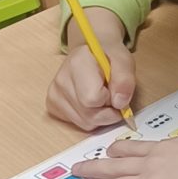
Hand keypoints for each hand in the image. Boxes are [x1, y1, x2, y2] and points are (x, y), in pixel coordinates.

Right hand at [46, 8, 135, 130]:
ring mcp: (54, 94)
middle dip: (107, 111)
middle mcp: (60, 80)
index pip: (93, 99)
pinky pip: (78, 123)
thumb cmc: (108, 57)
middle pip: (89, 115)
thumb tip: (119, 104)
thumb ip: (125, 80)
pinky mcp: (52, 106)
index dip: (110, 99)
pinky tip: (90, 102)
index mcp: (77, 64)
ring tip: (101, 97)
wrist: (90, 54)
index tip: (113, 88)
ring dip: (100, 116)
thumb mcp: (124, 61)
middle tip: (110, 95)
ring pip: (85, 123)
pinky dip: (89, 118)